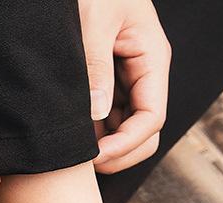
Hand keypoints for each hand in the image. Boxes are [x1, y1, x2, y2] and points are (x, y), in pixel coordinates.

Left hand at [79, 0, 170, 173]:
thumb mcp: (95, 18)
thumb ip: (96, 65)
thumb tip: (97, 112)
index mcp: (152, 60)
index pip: (151, 119)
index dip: (126, 145)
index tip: (96, 156)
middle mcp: (144, 76)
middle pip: (144, 135)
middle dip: (120, 155)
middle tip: (83, 164)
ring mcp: (127, 82)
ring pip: (125, 131)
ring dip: (104, 148)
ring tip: (73, 154)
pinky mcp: (108, 84)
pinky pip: (107, 120)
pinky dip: (93, 135)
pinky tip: (71, 139)